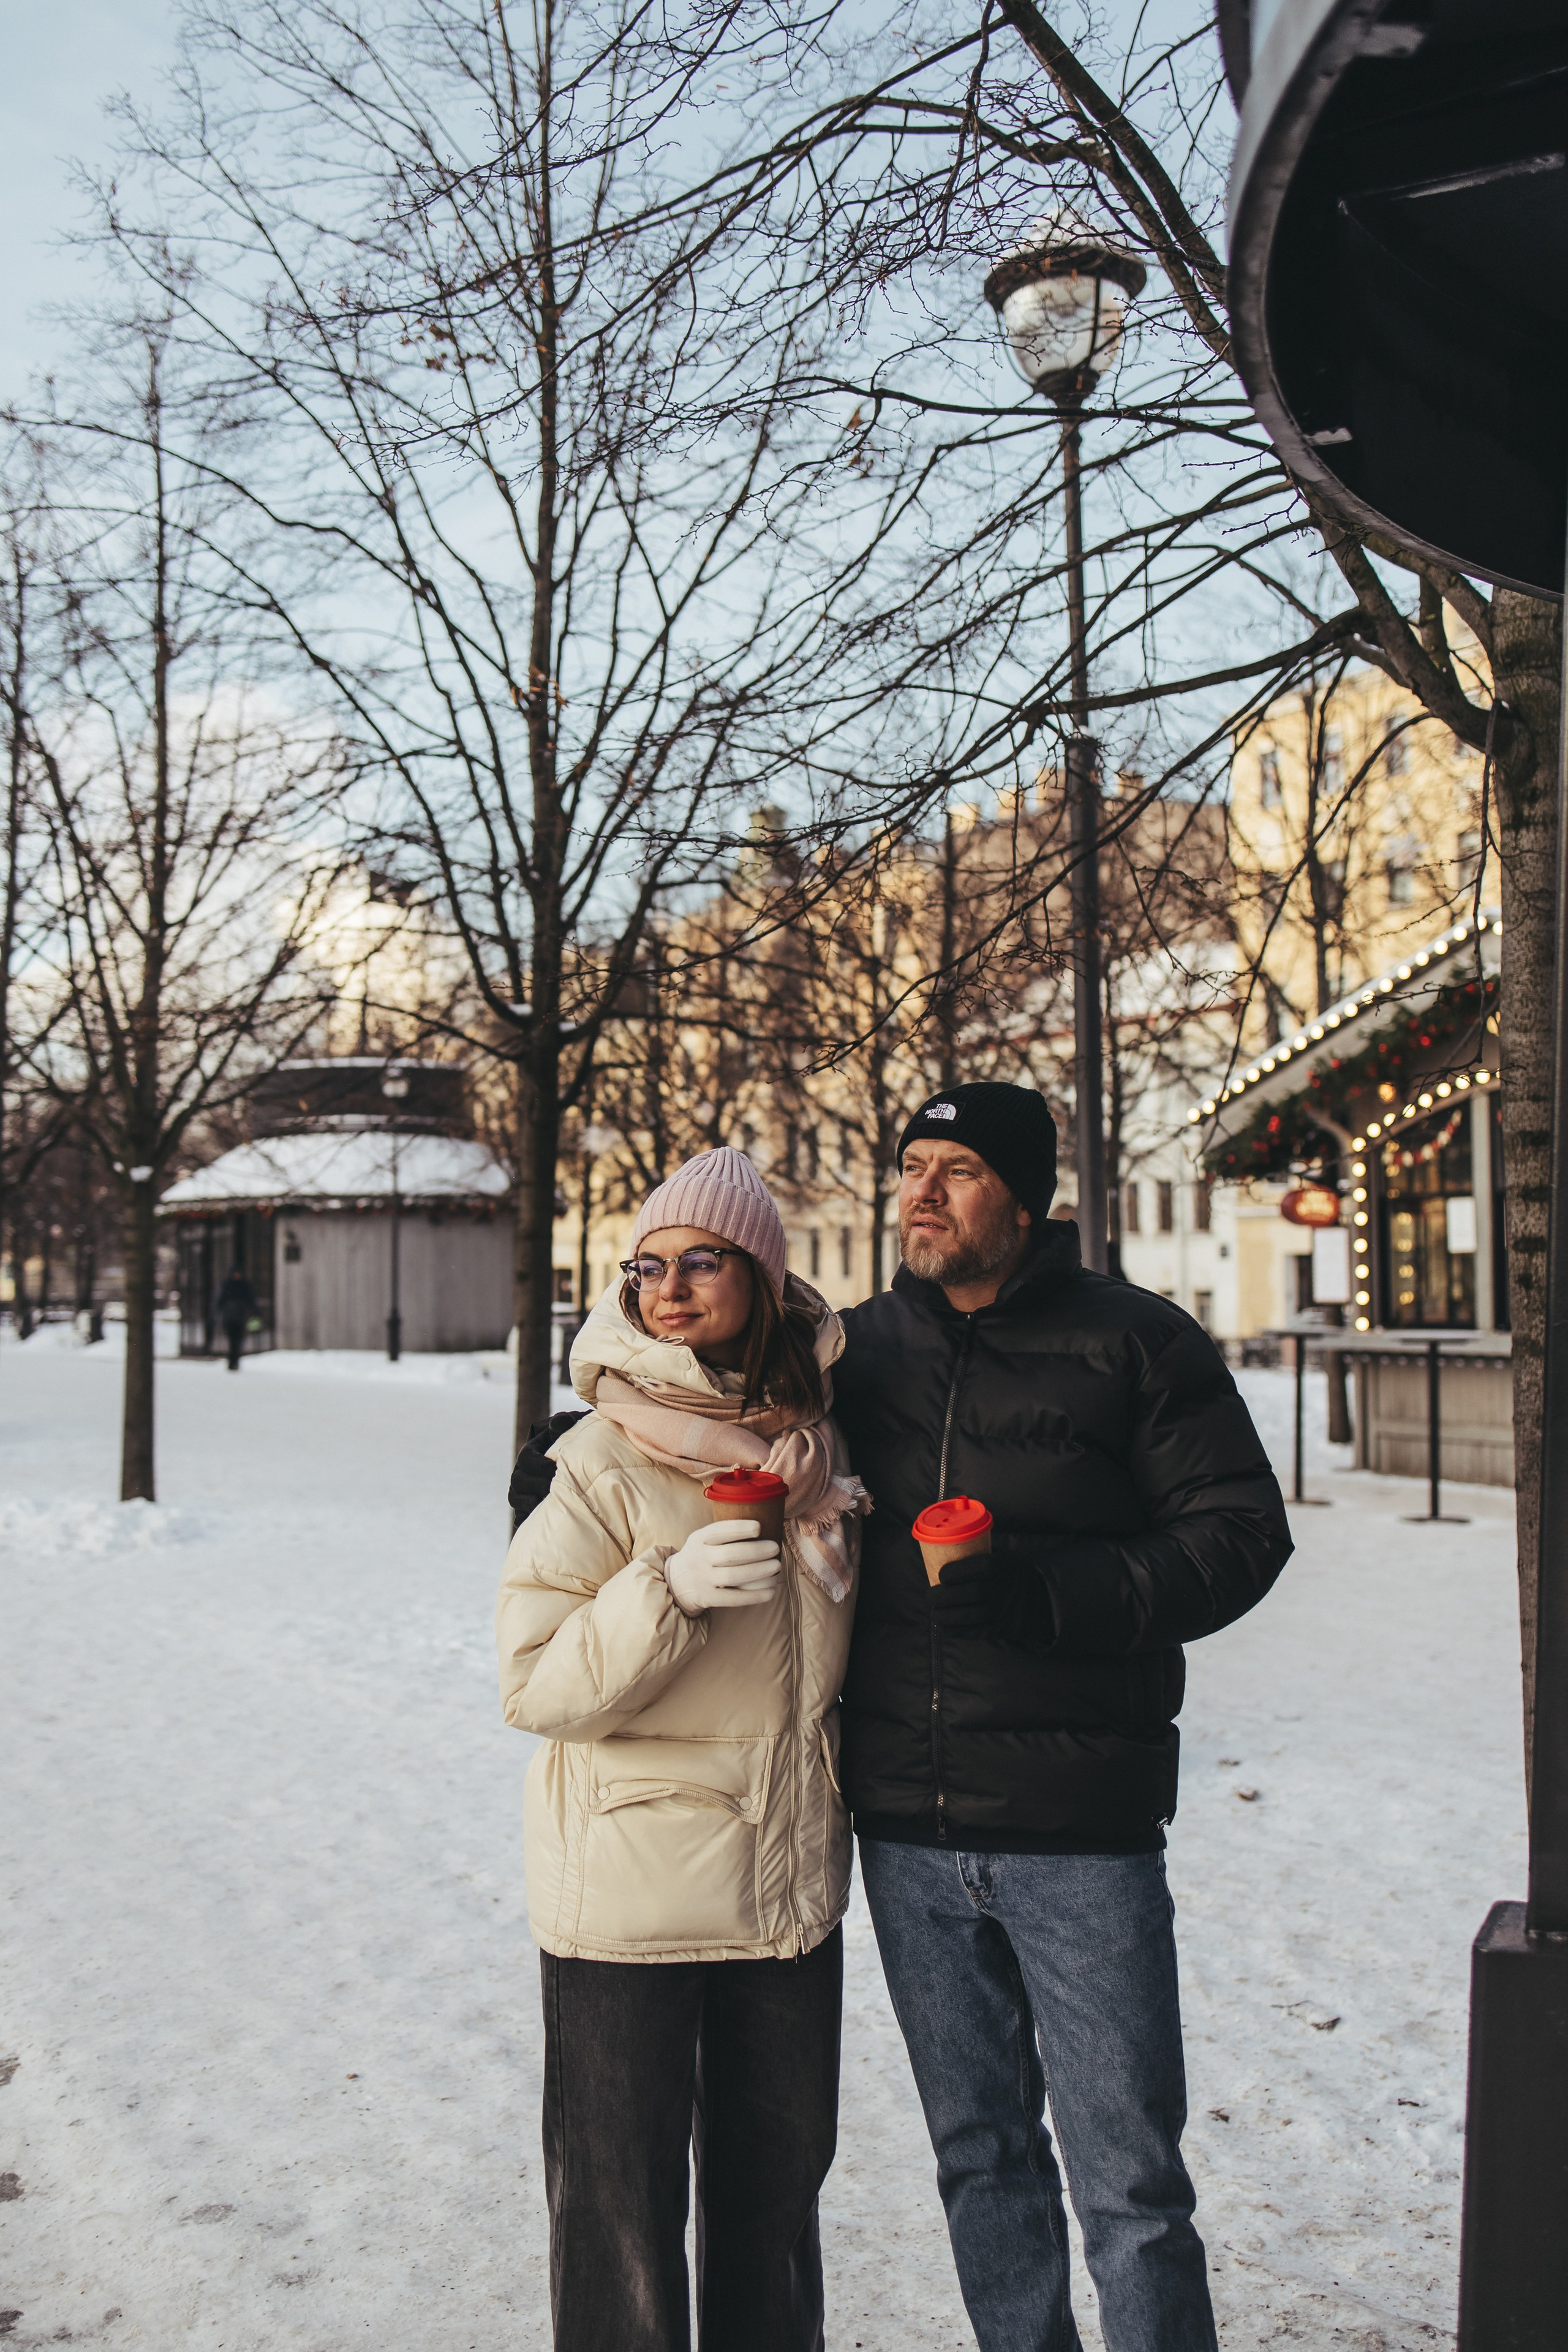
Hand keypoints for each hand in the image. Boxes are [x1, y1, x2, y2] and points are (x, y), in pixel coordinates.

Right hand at [508, 1411, 587, 1523]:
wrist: (581, 1461)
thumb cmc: (576, 1441)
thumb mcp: (572, 1427)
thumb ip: (565, 1422)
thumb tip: (560, 1422)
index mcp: (530, 1452)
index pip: (526, 1458)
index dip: (539, 1465)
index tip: (556, 1468)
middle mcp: (522, 1471)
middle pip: (518, 1481)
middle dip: (538, 1485)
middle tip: (557, 1489)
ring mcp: (521, 1490)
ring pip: (516, 1499)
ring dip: (532, 1502)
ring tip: (551, 1504)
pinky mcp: (526, 1506)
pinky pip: (520, 1515)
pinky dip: (528, 1517)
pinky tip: (542, 1519)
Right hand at [665, 1519, 782, 1614]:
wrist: (676, 1582)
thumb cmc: (700, 1555)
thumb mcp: (702, 1539)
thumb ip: (723, 1534)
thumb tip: (762, 1525)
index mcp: (698, 1539)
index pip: (719, 1531)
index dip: (739, 1529)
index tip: (759, 1527)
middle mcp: (698, 1558)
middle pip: (730, 1554)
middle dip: (756, 1550)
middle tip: (775, 1547)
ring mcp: (702, 1579)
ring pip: (733, 1576)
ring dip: (758, 1571)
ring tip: (776, 1565)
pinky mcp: (707, 1598)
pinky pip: (733, 1598)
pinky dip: (754, 1596)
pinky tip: (770, 1591)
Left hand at [930, 1553, 1016, 1638]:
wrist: (1043, 1598)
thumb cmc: (1014, 1572)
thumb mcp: (1006, 1556)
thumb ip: (982, 1553)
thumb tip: (948, 1548)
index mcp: (1006, 1566)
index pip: (978, 1567)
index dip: (955, 1572)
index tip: (941, 1575)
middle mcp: (1006, 1588)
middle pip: (971, 1592)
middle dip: (944, 1596)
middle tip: (930, 1596)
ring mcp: (1004, 1611)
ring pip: (971, 1615)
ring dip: (946, 1616)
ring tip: (934, 1612)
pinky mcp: (1002, 1629)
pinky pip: (976, 1632)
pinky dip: (956, 1630)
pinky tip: (943, 1626)